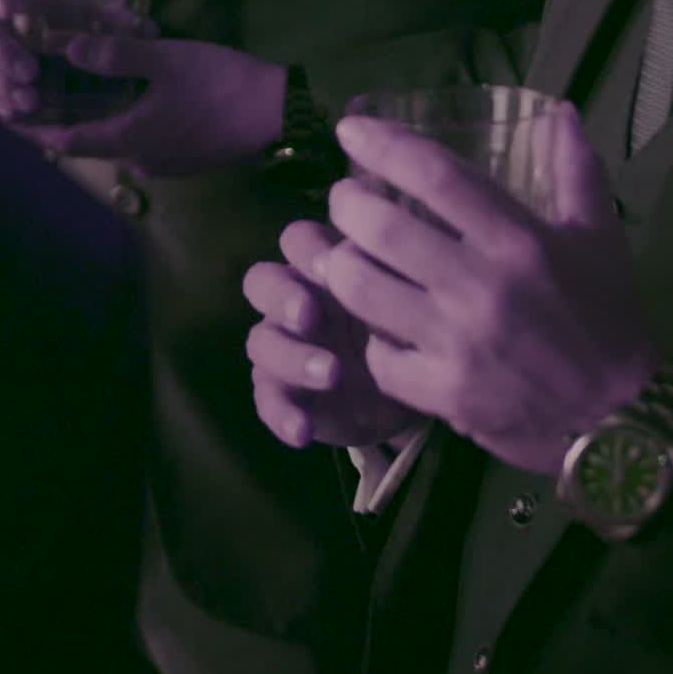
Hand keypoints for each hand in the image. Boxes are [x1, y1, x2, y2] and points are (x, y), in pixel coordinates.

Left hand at [0, 0, 284, 179]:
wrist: (279, 114)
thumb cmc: (223, 84)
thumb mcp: (166, 60)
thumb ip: (116, 55)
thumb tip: (67, 49)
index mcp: (128, 139)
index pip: (62, 141)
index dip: (29, 129)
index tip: (1, 116)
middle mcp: (138, 159)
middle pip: (83, 141)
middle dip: (55, 120)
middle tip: (28, 95)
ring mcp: (161, 161)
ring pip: (110, 140)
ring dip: (87, 120)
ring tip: (64, 90)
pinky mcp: (180, 156)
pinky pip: (135, 139)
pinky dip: (116, 120)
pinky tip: (117, 96)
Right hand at [244, 235, 415, 451]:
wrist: (411, 393)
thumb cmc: (407, 331)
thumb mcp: (409, 303)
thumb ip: (398, 282)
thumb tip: (404, 261)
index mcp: (325, 270)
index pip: (298, 241)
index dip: (306, 250)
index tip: (333, 266)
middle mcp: (295, 302)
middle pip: (262, 281)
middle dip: (281, 296)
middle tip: (308, 315)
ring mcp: (284, 347)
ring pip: (261, 341)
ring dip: (291, 357)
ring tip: (330, 374)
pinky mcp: (283, 392)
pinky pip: (267, 400)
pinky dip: (281, 415)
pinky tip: (302, 431)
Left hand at [296, 109, 654, 474]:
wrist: (620, 421)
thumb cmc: (608, 321)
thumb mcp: (601, 239)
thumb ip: (576, 171)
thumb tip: (558, 110)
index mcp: (520, 241)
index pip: (436, 176)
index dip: (383, 145)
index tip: (349, 130)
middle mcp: (483, 286)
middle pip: (379, 228)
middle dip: (345, 205)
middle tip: (346, 202)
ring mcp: (459, 343)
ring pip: (360, 288)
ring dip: (342, 265)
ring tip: (347, 256)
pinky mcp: (444, 392)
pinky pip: (378, 356)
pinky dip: (371, 340)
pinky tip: (380, 328)